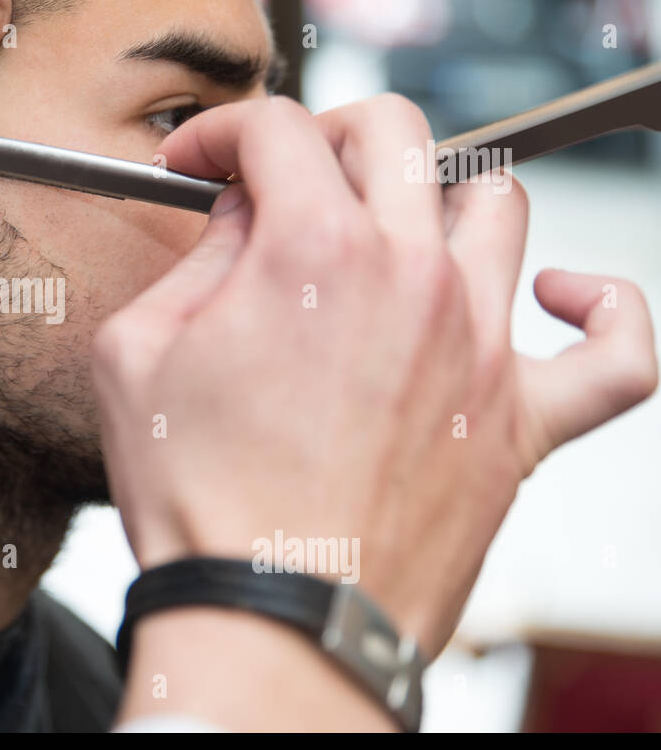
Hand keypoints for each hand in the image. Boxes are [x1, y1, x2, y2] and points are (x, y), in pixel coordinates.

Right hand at [92, 94, 656, 660]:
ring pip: (498, 203)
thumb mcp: (137, 356)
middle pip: (394, 133)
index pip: (276, 129)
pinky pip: (619, 351)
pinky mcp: (524, 422)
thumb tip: (238, 220)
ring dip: (439, 194)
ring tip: (396, 227)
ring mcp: (482, 345)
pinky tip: (560, 295)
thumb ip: (191, 262)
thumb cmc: (202, 504)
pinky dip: (602, 309)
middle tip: (290, 174)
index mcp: (311, 251)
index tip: (203, 162)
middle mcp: (411, 277)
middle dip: (327, 132)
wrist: (274, 620)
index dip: (222, 131)